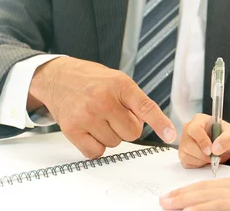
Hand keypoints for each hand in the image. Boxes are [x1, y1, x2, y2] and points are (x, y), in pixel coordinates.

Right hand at [29, 56, 175, 158]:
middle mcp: (104, 100)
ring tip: (100, 119)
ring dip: (111, 135)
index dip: (160, 123)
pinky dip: (96, 146)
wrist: (58, 77)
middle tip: (115, 116)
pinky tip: (91, 131)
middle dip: (127, 128)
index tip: (170, 134)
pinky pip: (95, 152)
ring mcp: (87, 115)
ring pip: (115, 143)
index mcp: (120, 85)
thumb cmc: (92, 80)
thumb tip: (149, 124)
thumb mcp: (118, 80)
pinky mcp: (72, 129)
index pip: (146, 107)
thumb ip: (135, 100)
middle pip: (132, 133)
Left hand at [160, 167, 229, 210]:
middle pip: (204, 190)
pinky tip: (188, 210)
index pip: (211, 187)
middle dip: (182, 194)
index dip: (192, 190)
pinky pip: (218, 206)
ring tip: (166, 204)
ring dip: (184, 200)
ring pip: (206, 197)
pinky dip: (201, 207)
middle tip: (163, 199)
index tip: (177, 194)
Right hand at [179, 113, 229, 168]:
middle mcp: (188, 130)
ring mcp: (184, 142)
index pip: (195, 129)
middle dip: (203, 155)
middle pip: (188, 144)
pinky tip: (205, 160)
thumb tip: (216, 148)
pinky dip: (197, 165)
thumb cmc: (228, 137)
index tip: (210, 151)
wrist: (227, 146)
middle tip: (215, 157)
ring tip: (212, 157)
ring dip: (201, 160)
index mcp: (199, 120)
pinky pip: (186, 163)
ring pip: (186, 155)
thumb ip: (226, 140)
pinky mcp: (183, 154)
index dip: (202, 141)